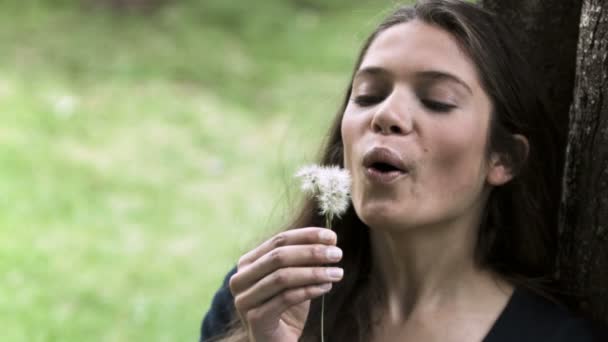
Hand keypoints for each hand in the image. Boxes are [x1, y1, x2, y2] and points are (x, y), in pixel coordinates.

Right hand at [229, 227, 343, 341]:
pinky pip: (285, 298)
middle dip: (311, 252)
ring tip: (337, 273)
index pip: (278, 240)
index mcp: (247, 263)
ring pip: (282, 277)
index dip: (306, 236)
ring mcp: (244, 300)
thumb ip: (304, 259)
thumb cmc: (286, 308)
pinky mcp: (255, 319)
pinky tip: (326, 287)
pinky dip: (309, 290)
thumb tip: (329, 240)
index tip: (332, 236)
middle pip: (278, 256)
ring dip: (314, 272)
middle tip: (337, 254)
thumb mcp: (295, 278)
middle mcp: (240, 279)